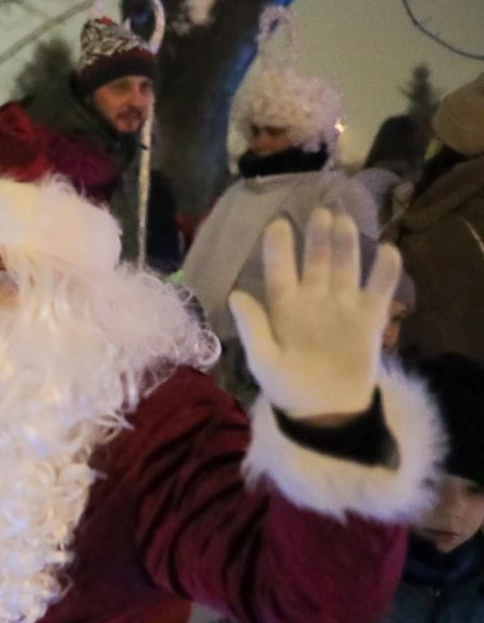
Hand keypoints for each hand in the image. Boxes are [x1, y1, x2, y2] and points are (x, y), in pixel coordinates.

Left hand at [230, 209, 403, 420]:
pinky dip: (385, 272)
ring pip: (346, 267)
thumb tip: (236, 295)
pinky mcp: (370, 318)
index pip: (279, 272)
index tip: (278, 224)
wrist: (324, 410)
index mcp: (283, 308)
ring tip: (344, 222)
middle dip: (318, 237)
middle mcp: (313, 300)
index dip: (279, 249)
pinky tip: (388, 251)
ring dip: (346, 245)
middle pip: (317, 261)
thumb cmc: (287, 386)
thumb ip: (253, 327)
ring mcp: (342, 306)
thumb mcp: (264, 360)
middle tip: (321, 212)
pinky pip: (379, 289)